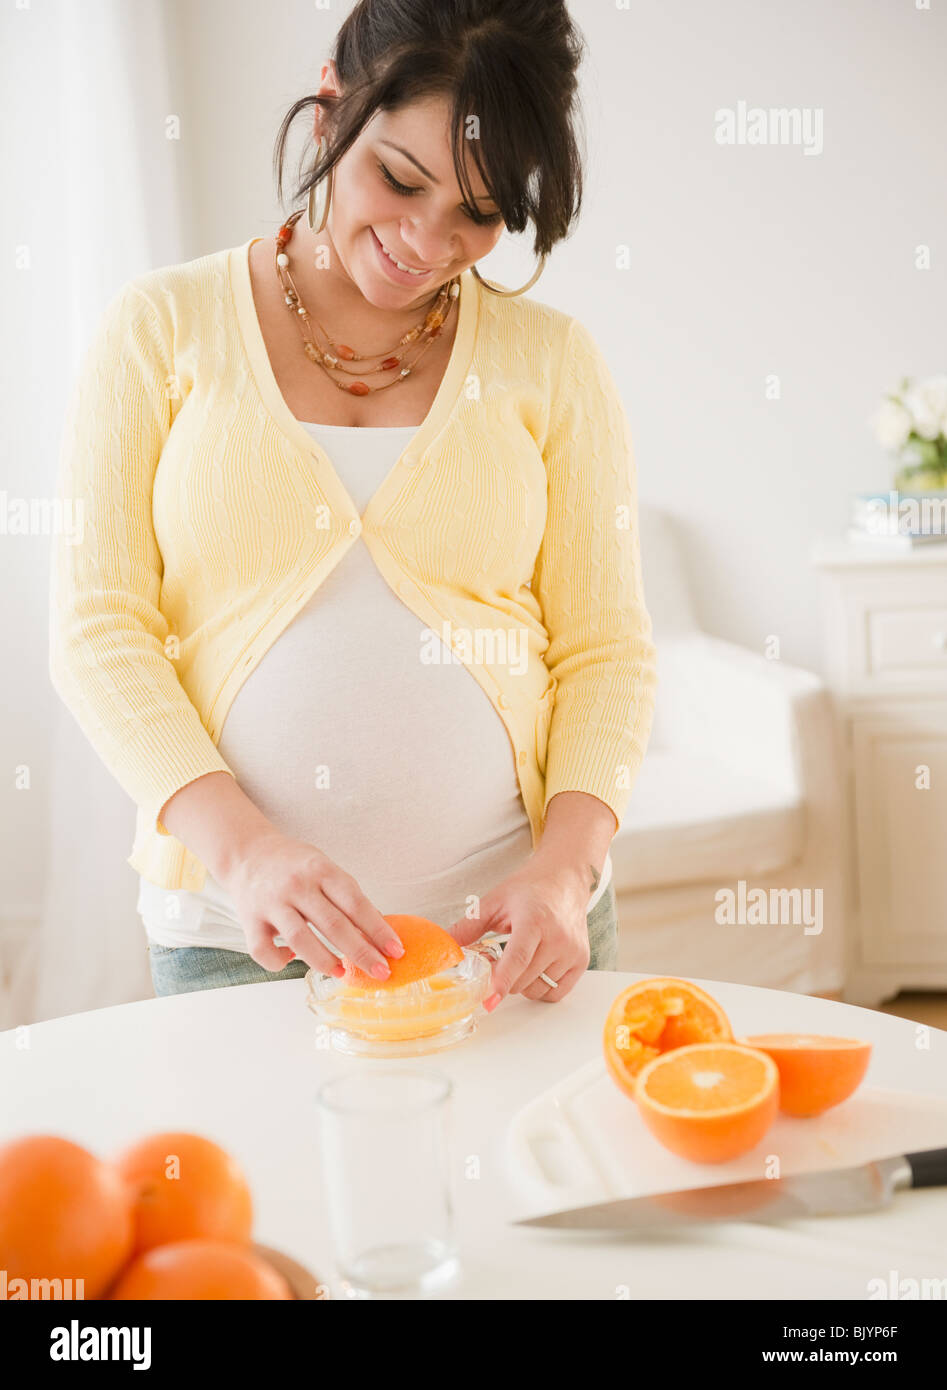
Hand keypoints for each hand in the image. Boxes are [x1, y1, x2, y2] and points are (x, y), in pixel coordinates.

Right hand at [218, 829, 404, 977]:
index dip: (378, 929)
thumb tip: (377, 933)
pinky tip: (291, 958)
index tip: (396, 950)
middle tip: (381, 972)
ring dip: (325, 962)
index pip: (356, 903)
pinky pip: (264, 950)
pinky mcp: (249, 919)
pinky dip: (279, 961)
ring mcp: (271, 902)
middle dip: (361, 953)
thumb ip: (346, 896)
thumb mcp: (324, 868)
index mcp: (321, 869)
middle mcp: (296, 885)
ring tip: (342, 972)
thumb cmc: (295, 865)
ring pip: (300, 940)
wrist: (247, 853)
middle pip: (334, 925)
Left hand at [448, 859, 590, 1006]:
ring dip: (521, 983)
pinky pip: (556, 992)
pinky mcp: (582, 960)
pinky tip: (535, 969)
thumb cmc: (528, 889)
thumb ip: (469, 926)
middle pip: (522, 979)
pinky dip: (541, 988)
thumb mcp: (495, 901)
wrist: (565, 879)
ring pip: (536, 989)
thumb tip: (445, 947)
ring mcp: (572, 951)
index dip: (502, 981)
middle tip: (498, 957)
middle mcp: (558, 937)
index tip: (488, 1000)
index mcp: (534, 920)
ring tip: (520, 958)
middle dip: (503, 976)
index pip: (518, 958)